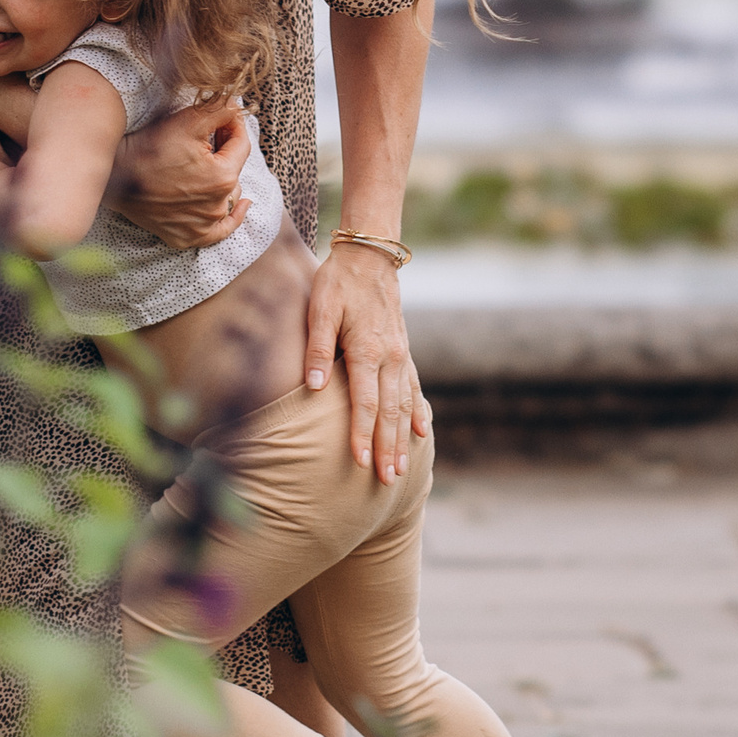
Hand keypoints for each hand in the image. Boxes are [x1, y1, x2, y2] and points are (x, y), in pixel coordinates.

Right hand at [107, 100, 251, 246]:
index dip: (232, 124)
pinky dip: (231, 218)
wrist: (113, 174)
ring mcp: (202, 225)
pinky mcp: (187, 236)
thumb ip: (221, 110)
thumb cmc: (149, 147)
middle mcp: (217, 206)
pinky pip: (220, 230)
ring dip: (222, 177)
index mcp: (223, 178)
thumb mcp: (189, 120)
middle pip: (233, 168)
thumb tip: (238, 107)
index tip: (221, 113)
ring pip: (227, 194)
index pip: (241, 143)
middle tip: (206, 134)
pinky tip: (242, 205)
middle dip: (224, 148)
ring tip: (203, 161)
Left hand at [304, 239, 430, 483]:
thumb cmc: (338, 282)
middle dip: (387, 447)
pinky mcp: (403, 351)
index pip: (365, 402)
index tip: (359, 462)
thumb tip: (315, 388)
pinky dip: (418, 411)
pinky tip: (422, 432)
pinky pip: (414, 387)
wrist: (369, 257)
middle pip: (390, 411)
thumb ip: (318, 349)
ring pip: (405, 404)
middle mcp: (390, 357)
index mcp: (368, 350)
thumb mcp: (320, 309)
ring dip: (403, 438)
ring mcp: (401, 355)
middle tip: (388, 480)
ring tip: (401, 468)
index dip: (362, 434)